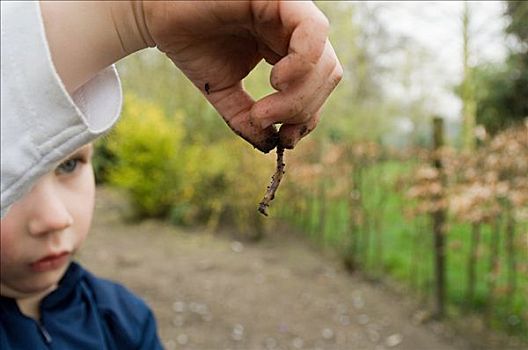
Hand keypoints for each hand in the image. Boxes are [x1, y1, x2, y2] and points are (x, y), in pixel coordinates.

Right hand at [143, 1, 341, 151]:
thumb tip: (270, 146)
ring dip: (299, 97)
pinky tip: (277, 80)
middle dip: (302, 110)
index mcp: (287, 50)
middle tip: (266, 121)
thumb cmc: (192, 46)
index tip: (284, 140)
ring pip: (325, 62)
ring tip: (264, 110)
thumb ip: (247, 119)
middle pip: (328, 77)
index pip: (318, 87)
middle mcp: (294, 31)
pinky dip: (302, 64)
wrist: (157, 16)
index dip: (307, 117)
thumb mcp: (225, 92)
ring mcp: (291, 12)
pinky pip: (313, 30)